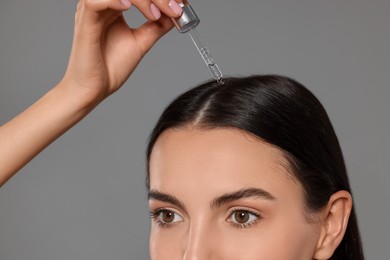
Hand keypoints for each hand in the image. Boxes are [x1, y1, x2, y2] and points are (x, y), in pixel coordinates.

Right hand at [61, 0, 182, 104]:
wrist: (94, 89)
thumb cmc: (110, 67)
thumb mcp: (141, 42)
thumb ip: (156, 26)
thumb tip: (174, 14)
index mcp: (115, 5)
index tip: (182, 4)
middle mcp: (104, 3)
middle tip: (175, 9)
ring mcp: (93, 10)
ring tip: (156, 14)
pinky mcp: (85, 21)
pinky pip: (96, 1)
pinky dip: (115, 0)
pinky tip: (130, 7)